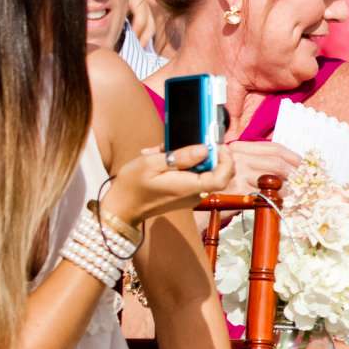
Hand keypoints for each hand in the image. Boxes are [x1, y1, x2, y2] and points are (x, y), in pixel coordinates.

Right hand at [104, 142, 236, 230]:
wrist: (121, 207)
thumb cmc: (132, 185)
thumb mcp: (152, 164)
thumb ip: (180, 157)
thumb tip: (205, 150)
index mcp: (189, 187)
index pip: (222, 177)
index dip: (226, 160)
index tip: (218, 145)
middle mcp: (194, 194)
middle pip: (218, 173)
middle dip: (210, 154)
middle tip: (195, 140)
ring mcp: (190, 196)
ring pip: (203, 172)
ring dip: (191, 158)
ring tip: (165, 149)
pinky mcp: (184, 194)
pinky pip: (192, 176)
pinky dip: (183, 165)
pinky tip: (163, 158)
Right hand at [215, 139, 305, 197]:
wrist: (199, 203)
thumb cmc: (220, 187)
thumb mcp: (236, 167)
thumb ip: (256, 162)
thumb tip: (288, 166)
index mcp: (238, 147)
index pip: (273, 147)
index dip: (292, 156)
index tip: (304, 164)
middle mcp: (236, 156)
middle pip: (276, 161)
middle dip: (295, 172)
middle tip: (304, 182)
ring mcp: (236, 172)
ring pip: (274, 177)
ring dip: (289, 187)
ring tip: (295, 193)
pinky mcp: (237, 189)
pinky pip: (266, 192)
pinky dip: (278, 198)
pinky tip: (281, 202)